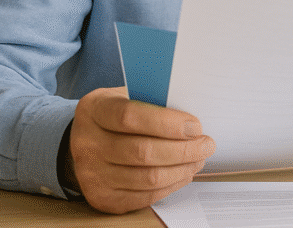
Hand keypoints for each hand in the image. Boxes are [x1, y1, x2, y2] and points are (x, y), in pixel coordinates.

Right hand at [66, 87, 215, 213]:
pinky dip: (171, 185)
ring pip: (147, 178)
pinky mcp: (102, 198)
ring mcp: (91, 175)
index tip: (195, 126)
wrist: (86, 141)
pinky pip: (145, 196)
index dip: (167, 123)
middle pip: (142, 152)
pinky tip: (184, 173)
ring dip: (182, 169)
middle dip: (184, 150)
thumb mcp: (127, 95)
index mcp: (94, 110)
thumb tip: (193, 110)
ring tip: (199, 159)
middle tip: (206, 144)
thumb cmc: (117, 114)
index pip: (130, 117)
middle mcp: (86, 144)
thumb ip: (154, 100)